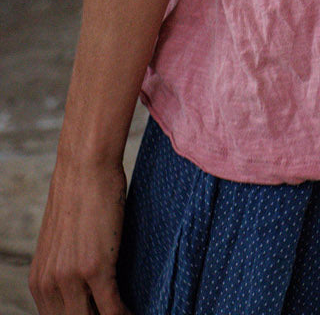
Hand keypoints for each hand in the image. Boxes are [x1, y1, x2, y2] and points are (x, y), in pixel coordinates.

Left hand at [29, 156, 131, 314]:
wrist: (85, 166)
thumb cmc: (80, 196)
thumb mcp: (62, 242)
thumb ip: (65, 269)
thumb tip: (84, 288)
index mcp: (39, 280)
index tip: (97, 312)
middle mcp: (49, 284)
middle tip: (117, 313)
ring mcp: (70, 277)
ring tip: (127, 314)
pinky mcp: (95, 268)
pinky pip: (111, 308)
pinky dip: (125, 314)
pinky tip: (134, 312)